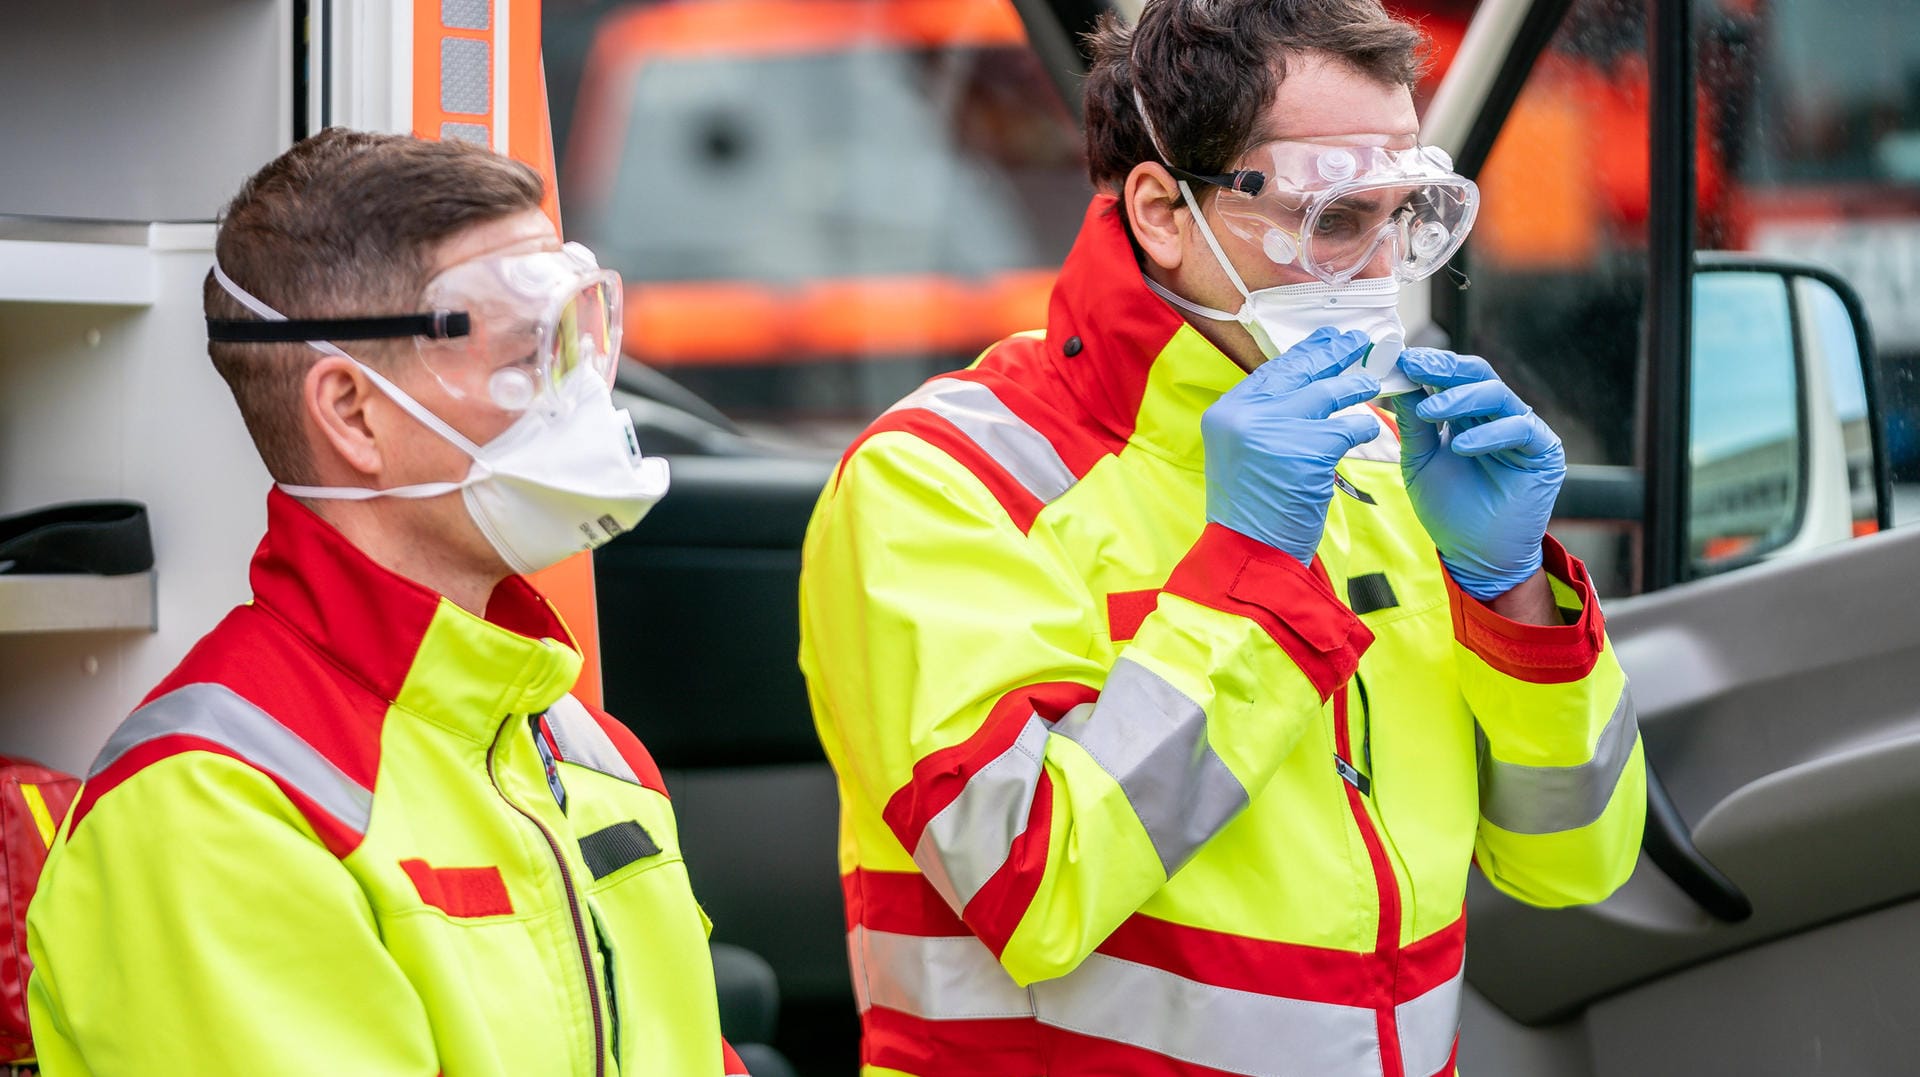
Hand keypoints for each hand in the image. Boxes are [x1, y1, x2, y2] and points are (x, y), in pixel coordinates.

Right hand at [1202, 327, 1382, 564]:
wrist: (1249, 555)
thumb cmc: (1252, 511)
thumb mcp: (1243, 455)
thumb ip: (1264, 420)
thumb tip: (1304, 386)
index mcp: (1226, 413)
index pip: (1271, 372)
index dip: (1303, 353)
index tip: (1325, 340)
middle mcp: (1245, 415)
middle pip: (1298, 371)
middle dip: (1332, 353)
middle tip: (1356, 341)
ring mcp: (1274, 429)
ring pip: (1327, 393)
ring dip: (1354, 386)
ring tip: (1371, 382)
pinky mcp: (1306, 450)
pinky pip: (1346, 427)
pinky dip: (1361, 428)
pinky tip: (1367, 430)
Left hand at [1388, 348, 1564, 599]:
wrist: (1476, 555)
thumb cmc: (1449, 509)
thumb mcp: (1420, 461)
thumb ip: (1414, 424)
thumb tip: (1397, 381)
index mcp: (1470, 415)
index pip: (1453, 377)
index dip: (1427, 366)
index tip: (1397, 359)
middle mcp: (1499, 416)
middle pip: (1477, 375)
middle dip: (1443, 369)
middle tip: (1413, 366)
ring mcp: (1524, 431)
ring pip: (1497, 395)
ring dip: (1460, 398)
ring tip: (1429, 411)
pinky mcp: (1543, 451)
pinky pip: (1519, 428)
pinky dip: (1488, 434)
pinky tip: (1461, 447)